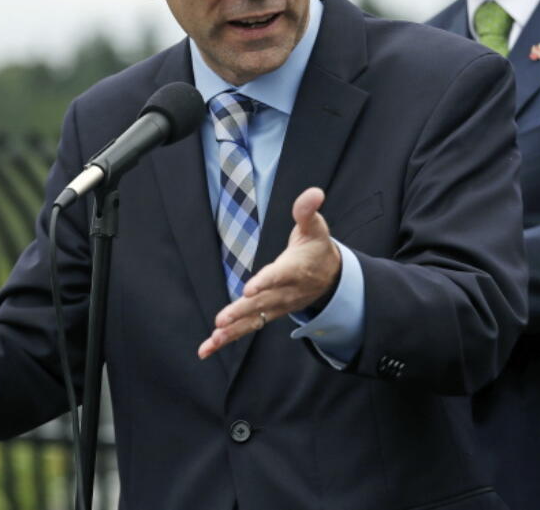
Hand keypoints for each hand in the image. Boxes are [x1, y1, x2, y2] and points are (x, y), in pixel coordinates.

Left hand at [198, 187, 340, 359]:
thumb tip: (314, 193)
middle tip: (222, 320)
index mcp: (295, 269)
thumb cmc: (317, 247)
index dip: (265, 282)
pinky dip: (229, 337)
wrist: (330, 277)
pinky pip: (248, 327)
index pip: (279, 275)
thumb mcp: (316, 226)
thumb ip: (308, 211)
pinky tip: (208, 346)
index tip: (250, 288)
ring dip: (233, 330)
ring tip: (213, 338)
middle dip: (241, 311)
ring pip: (253, 320)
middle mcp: (285, 291)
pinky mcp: (268, 314)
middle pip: (261, 303)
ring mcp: (277, 306)